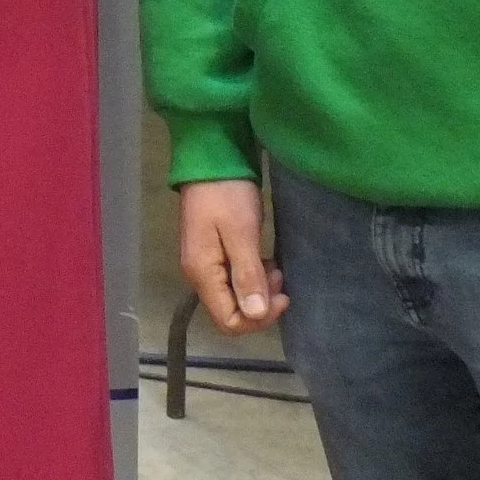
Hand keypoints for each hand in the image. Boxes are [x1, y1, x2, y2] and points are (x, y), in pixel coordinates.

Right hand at [178, 178, 286, 335]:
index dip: (258, 319)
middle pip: (229, 312)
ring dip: (258, 290)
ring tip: (276, 267)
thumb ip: (247, 275)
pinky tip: (265, 261)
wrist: (210, 158)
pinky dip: (252, 277)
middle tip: (281, 278)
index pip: (227, 321)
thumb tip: (256, 314)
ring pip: (233, 297)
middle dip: (260, 304)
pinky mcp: (211, 252)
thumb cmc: (227, 194)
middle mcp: (198, 274)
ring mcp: (203, 263)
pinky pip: (232, 280)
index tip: (281, 295)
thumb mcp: (241, 233)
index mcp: (202, 273)